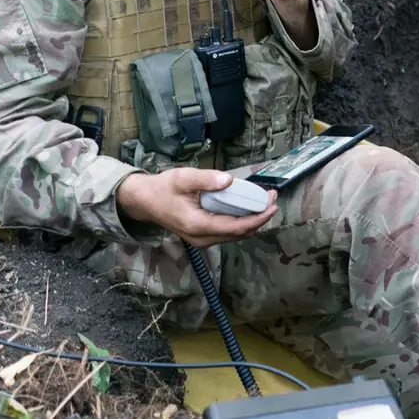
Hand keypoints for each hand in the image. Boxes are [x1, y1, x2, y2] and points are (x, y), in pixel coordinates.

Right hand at [116, 168, 275, 246]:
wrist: (145, 202)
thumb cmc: (163, 188)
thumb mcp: (183, 178)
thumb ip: (205, 179)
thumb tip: (228, 180)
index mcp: (198, 226)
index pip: (236, 228)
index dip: (258, 218)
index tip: (272, 205)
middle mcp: (202, 238)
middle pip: (240, 233)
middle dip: (260, 217)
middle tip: (273, 197)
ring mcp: (203, 240)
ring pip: (236, 235)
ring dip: (253, 220)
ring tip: (265, 200)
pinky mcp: (204, 236)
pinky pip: (229, 232)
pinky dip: (243, 221)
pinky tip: (250, 207)